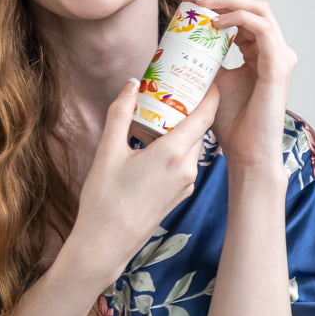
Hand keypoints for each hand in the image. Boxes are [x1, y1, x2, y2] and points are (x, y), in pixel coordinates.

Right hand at [67, 78, 219, 283]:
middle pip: (199, 128)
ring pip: (192, 145)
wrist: (108, 241)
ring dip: (182, 127)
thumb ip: (120, 114)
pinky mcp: (180, 193)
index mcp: (172, 153)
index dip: (210, 92)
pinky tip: (156, 142)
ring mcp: (186, 183)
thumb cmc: (105, 198)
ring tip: (163, 112)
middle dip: (192, 106)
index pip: (204, 115)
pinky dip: (176, 146)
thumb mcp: (108, 151)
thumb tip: (131, 84)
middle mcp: (187, 168)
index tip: (205, 74)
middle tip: (178, 86)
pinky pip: (184, 161)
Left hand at [179, 0, 295, 173]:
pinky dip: (238, 19)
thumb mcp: (209, 81)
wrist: (245, 149)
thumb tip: (173, 46)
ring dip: (226, 1)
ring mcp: (279, 55)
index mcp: (258, 51)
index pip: (239, 13)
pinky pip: (262, 29)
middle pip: (250, 5)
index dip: (212, 0)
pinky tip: (215, 23)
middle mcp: (273, 49)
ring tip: (199, 4)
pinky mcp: (279, 65)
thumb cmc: (228, 120)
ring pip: (258, 9)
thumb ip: (201, 61)